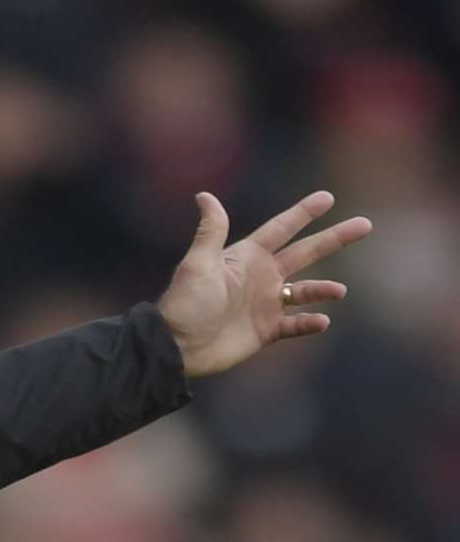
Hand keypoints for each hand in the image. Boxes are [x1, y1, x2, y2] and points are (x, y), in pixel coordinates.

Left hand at [157, 191, 371, 377]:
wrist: (177, 347)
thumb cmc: (185, 303)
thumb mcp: (198, 264)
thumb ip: (210, 231)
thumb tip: (204, 195)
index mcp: (247, 257)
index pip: (281, 229)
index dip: (303, 213)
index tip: (327, 198)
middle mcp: (261, 277)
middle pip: (305, 253)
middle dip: (333, 238)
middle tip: (364, 225)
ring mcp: (265, 304)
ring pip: (305, 291)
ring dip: (324, 289)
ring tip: (339, 291)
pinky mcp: (265, 330)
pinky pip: (296, 325)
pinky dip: (310, 323)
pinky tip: (321, 321)